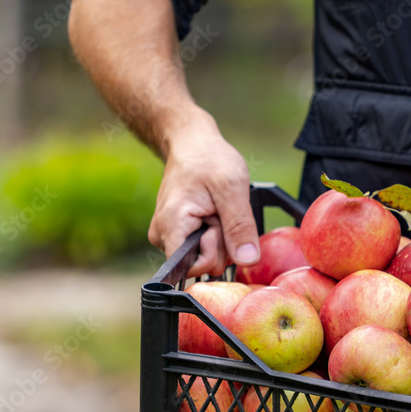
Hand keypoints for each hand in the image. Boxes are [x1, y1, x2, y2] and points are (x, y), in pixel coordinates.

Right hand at [148, 111, 259, 277]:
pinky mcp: (178, 234)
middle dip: (222, 241)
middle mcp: (163, 236)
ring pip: (206, 256)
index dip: (214, 252)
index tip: (217, 223)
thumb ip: (240, 227)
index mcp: (171, 226)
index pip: (192, 268)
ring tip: (217, 208)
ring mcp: (170, 236)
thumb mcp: (232, 188)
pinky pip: (204, 247)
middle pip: (203, 264)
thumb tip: (248, 260)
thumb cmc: (209, 159)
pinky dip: (216, 233)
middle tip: (220, 210)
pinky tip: (214, 213)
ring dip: (221, 236)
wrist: (192, 143)